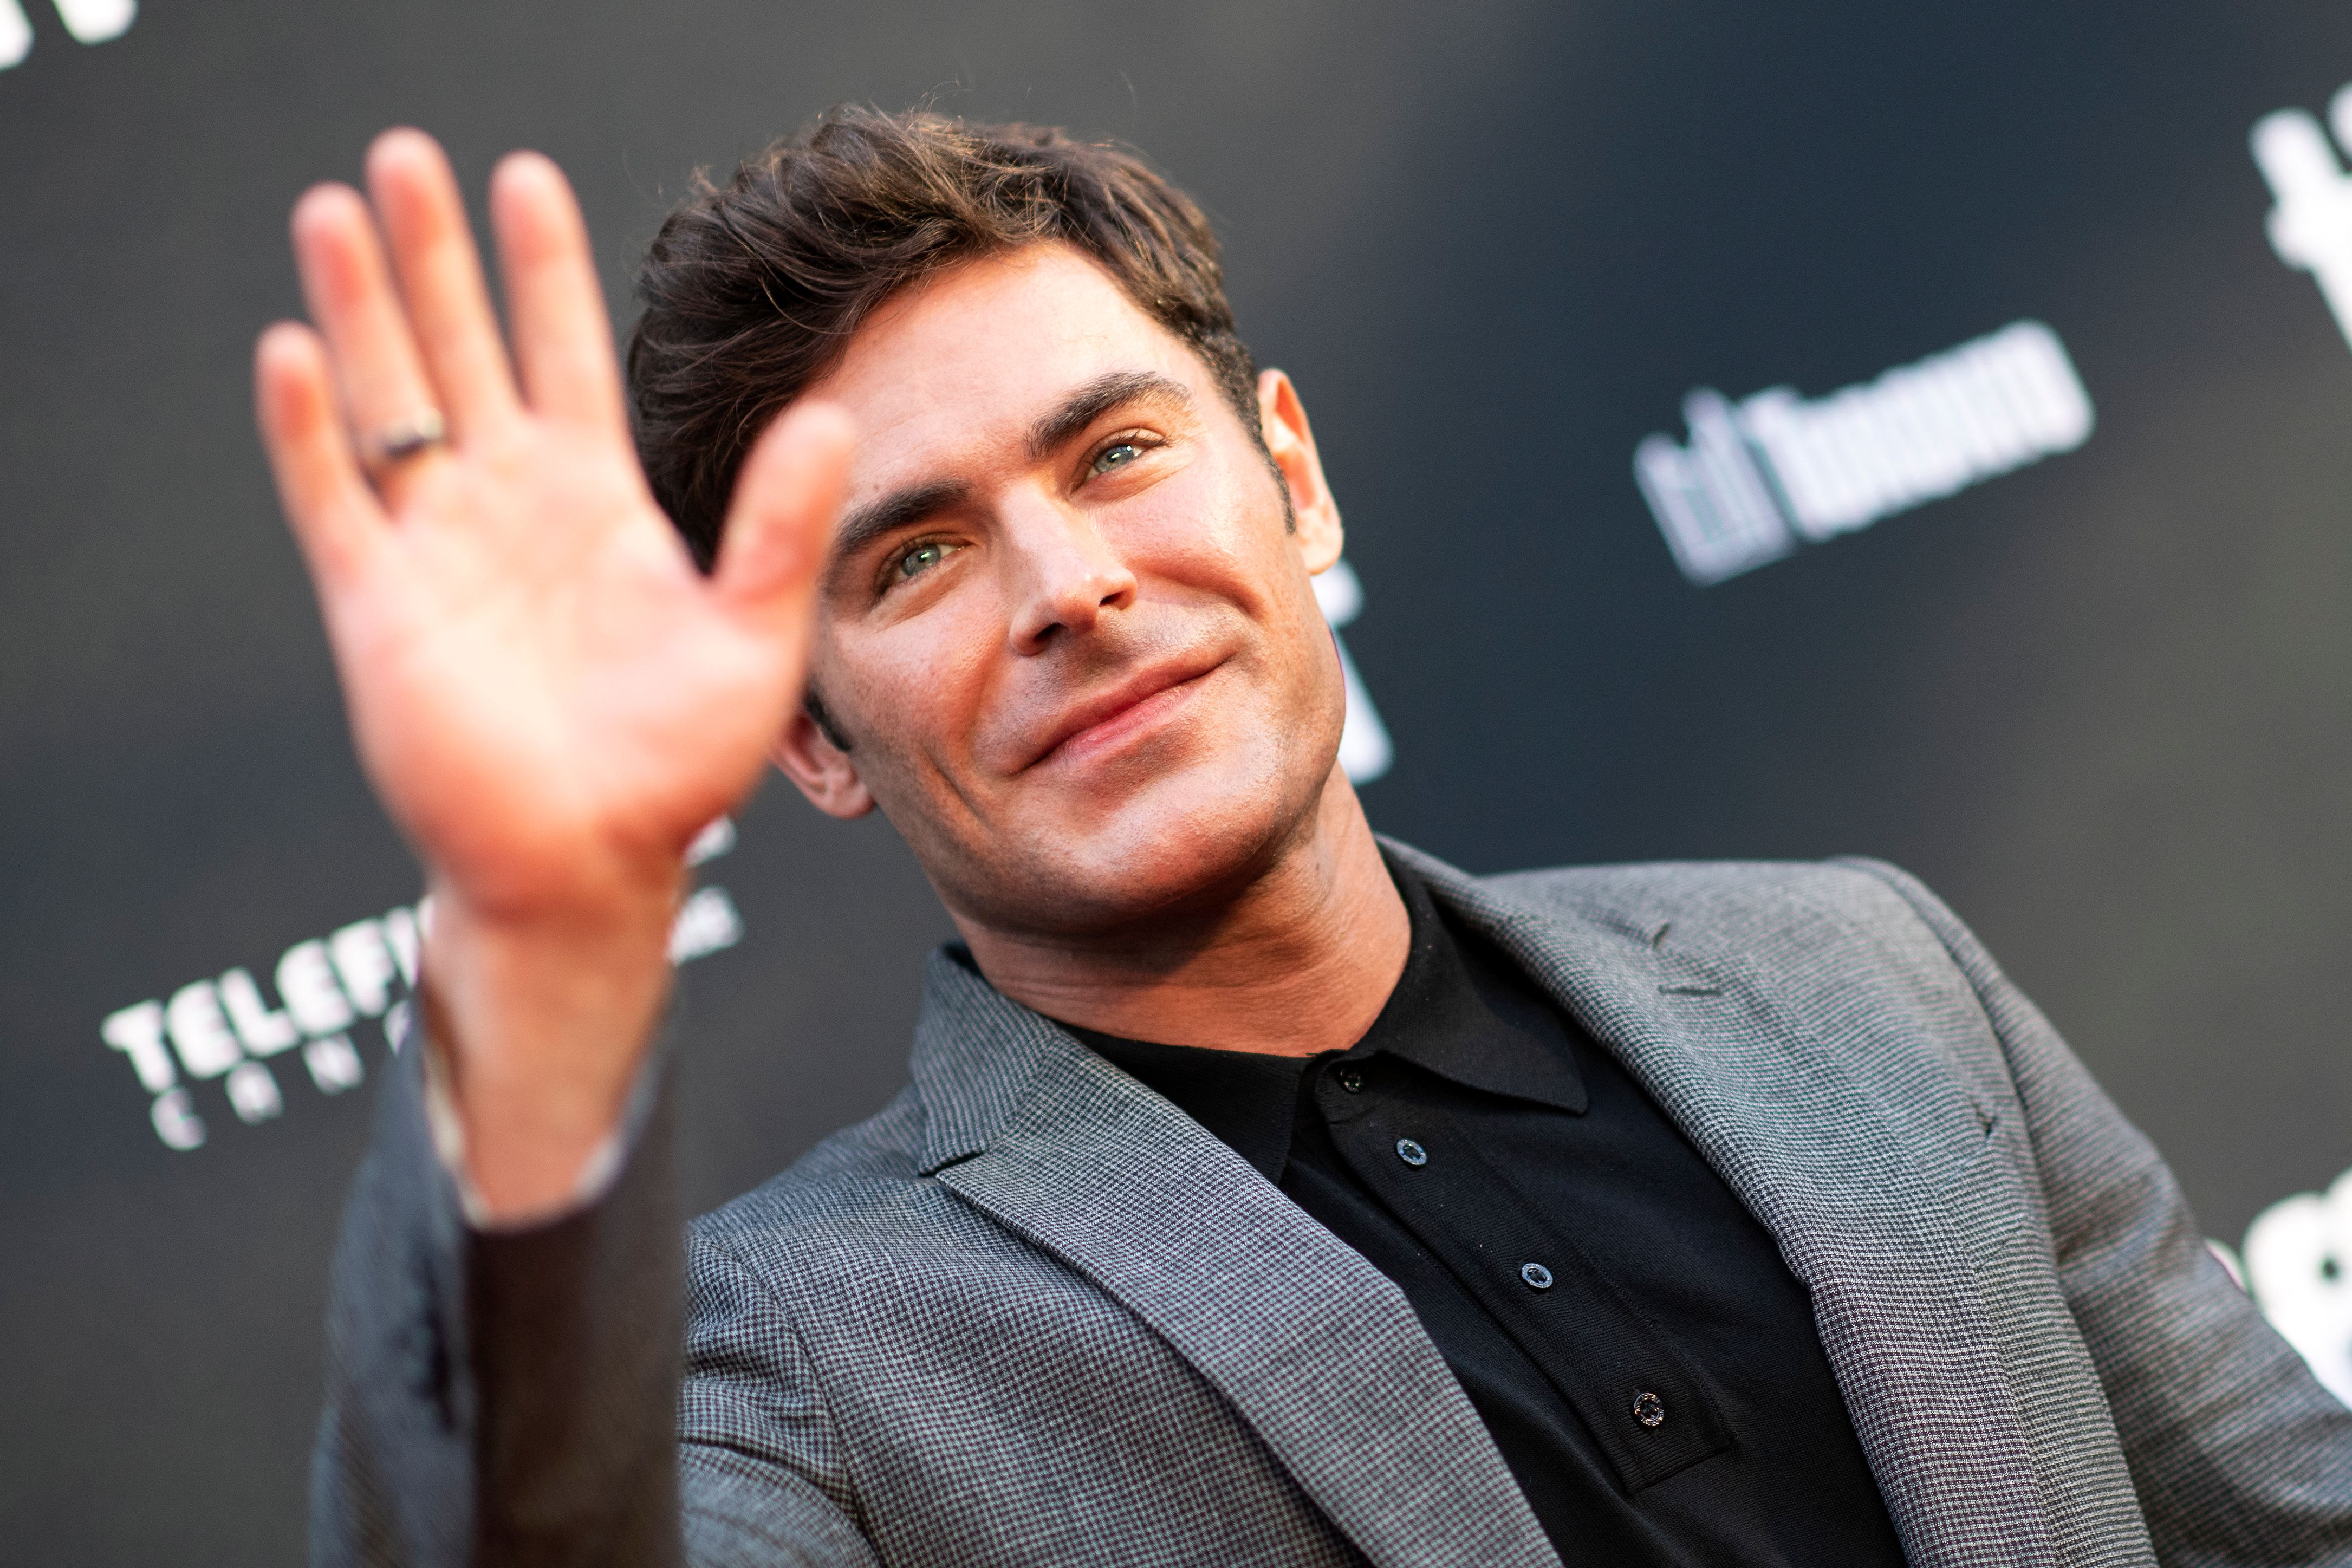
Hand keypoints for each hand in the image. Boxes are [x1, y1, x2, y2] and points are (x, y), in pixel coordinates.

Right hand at [255, 129, 851, 1216]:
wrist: (595, 864)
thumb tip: (835, 415)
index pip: (562, 355)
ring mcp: (439, 551)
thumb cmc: (677, 767)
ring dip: (360, 310)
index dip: (541, 268)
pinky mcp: (380, 607)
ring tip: (335, 212)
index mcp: (596, 504)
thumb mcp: (754, 632)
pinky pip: (334, 500)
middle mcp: (510, 509)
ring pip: (389, 401)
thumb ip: (782, 525)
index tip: (523, 178)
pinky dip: (309, 431)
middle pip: (462, 352)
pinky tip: (292, 352)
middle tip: (405, 157)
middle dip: (435, 257)